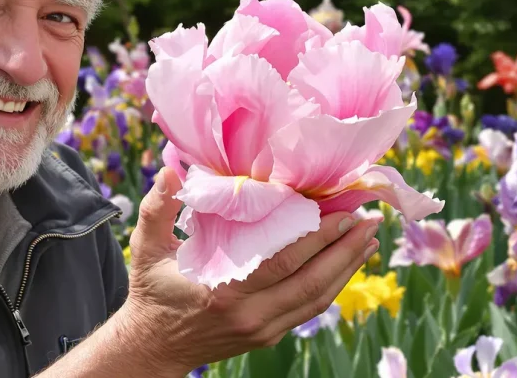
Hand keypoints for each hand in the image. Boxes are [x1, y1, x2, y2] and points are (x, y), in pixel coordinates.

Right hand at [119, 166, 381, 375]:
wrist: (152, 346)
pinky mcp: (268, 336)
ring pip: (317, 300)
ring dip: (346, 269)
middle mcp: (250, 315)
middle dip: (345, 251)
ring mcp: (262, 329)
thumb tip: (169, 171)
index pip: (282, 264)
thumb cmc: (151, 292)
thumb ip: (157, 209)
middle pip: (311, 284)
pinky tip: (344, 264)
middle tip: (370, 221)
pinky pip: (308, 310)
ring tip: (369, 240)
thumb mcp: (146, 248)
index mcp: (223, 292)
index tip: (341, 213)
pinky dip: (331, 285)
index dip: (316, 239)